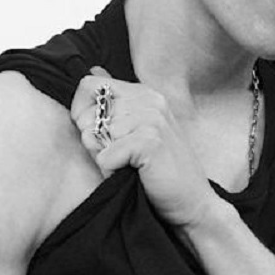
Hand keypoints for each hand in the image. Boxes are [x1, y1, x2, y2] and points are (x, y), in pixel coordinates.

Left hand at [70, 67, 219, 228]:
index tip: (96, 133)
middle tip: (121, 157)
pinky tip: (135, 174)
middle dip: (94, 140)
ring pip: (94, 135)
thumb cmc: (161, 170)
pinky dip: (112, 172)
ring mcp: (151, 118)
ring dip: (105, 158)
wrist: (192, 203)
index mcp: (145, 93)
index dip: (82, 111)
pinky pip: (105, 156)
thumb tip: (92, 71)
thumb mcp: (138, 128)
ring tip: (131, 166)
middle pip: (88, 112)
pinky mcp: (150, 141)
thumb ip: (116, 101)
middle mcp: (149, 100)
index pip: (89, 85)